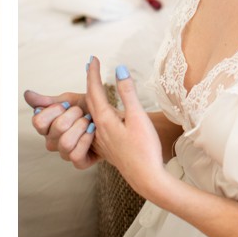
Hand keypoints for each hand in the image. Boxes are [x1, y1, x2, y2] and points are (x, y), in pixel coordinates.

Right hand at [24, 88, 98, 169]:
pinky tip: (93, 132)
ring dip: (81, 127)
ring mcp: (65, 153)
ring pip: (65, 143)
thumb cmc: (88, 109)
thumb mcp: (68, 100)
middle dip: (73, 115)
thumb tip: (26, 94)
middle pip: (56, 129)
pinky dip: (87, 140)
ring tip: (89, 122)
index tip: (66, 105)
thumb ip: (47, 100)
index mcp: (47, 127)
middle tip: (81, 113)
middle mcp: (52, 142)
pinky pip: (76, 155)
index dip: (54, 110)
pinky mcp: (78, 163)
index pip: (38, 122)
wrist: (111, 118)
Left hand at [82, 57, 170, 200]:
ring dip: (91, 97)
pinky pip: (96, 125)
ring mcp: (102, 140)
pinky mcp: (108, 148)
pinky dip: (96, 112)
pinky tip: (100, 114)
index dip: (92, 72)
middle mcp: (99, 129)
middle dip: (90, 81)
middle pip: (90, 100)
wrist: (147, 179)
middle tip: (90, 65)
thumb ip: (128, 93)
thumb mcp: (138, 117)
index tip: (92, 57)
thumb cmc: (145, 149)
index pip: (94, 90)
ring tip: (92, 86)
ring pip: (91, 113)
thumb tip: (119, 69)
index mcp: (105, 119)